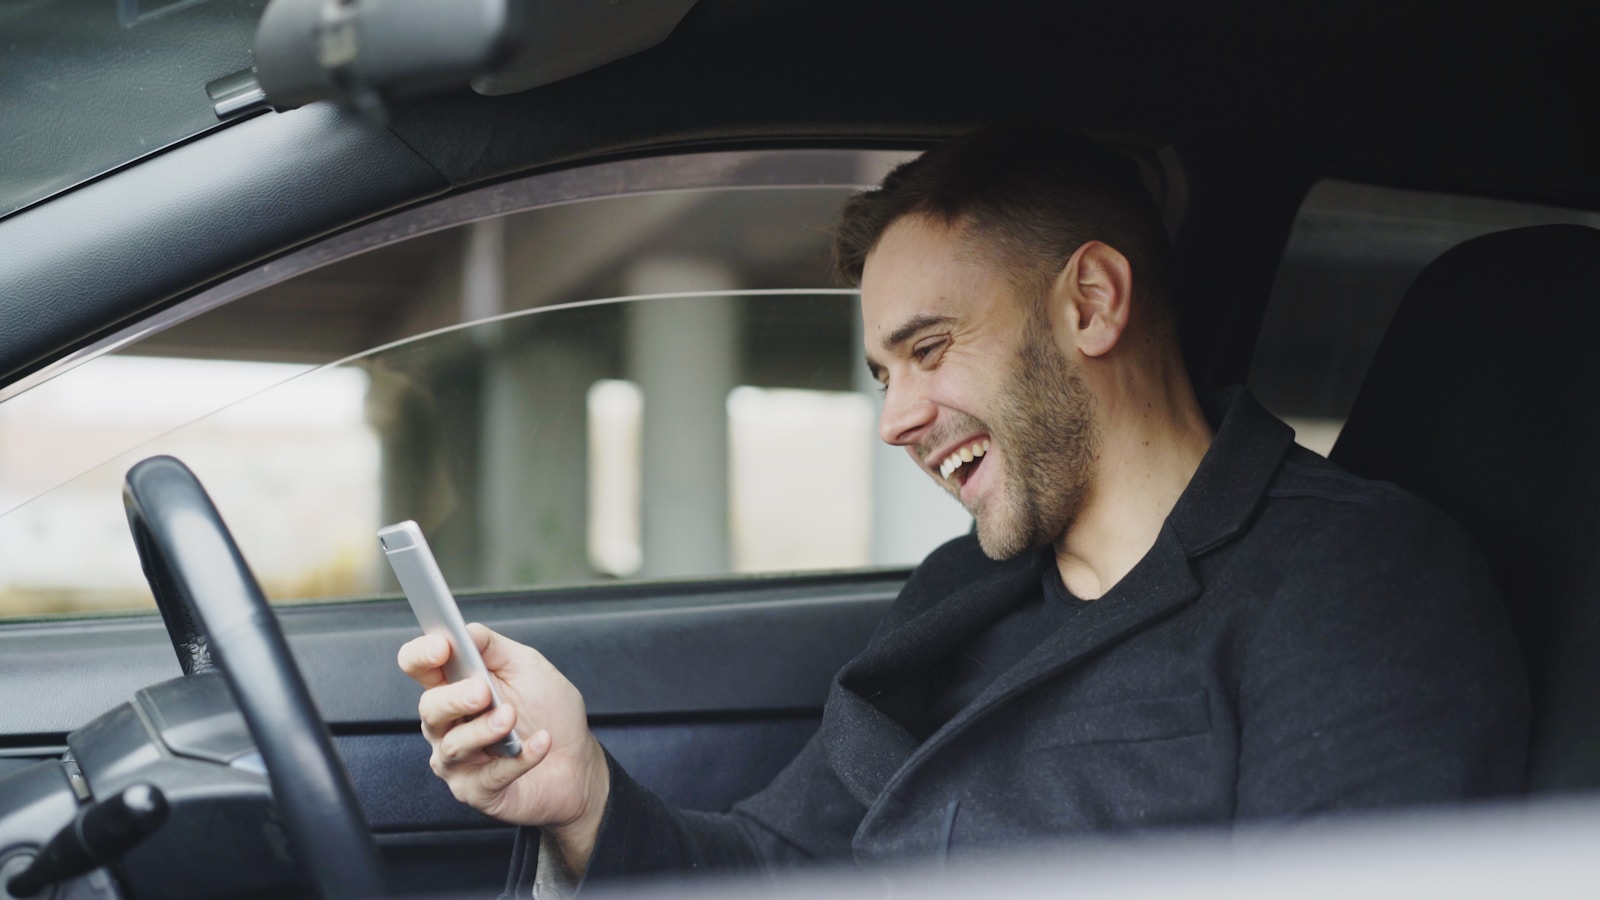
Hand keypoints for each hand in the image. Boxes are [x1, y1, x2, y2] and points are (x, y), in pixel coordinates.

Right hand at [398, 623, 608, 873]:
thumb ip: (492, 648)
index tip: (442, 646)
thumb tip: (464, 629)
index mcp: (453, 687)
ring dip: (485, 729)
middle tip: (483, 691)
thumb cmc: (548, 712)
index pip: (418, 667)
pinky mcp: (477, 791)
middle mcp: (447, 725)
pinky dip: (519, 758)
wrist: (577, 761)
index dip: (422, 656)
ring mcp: (458, 761)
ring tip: (512, 717)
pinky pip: (490, 775)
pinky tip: (540, 742)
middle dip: (454, 697)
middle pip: (429, 708)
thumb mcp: (526, 667)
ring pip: (453, 746)